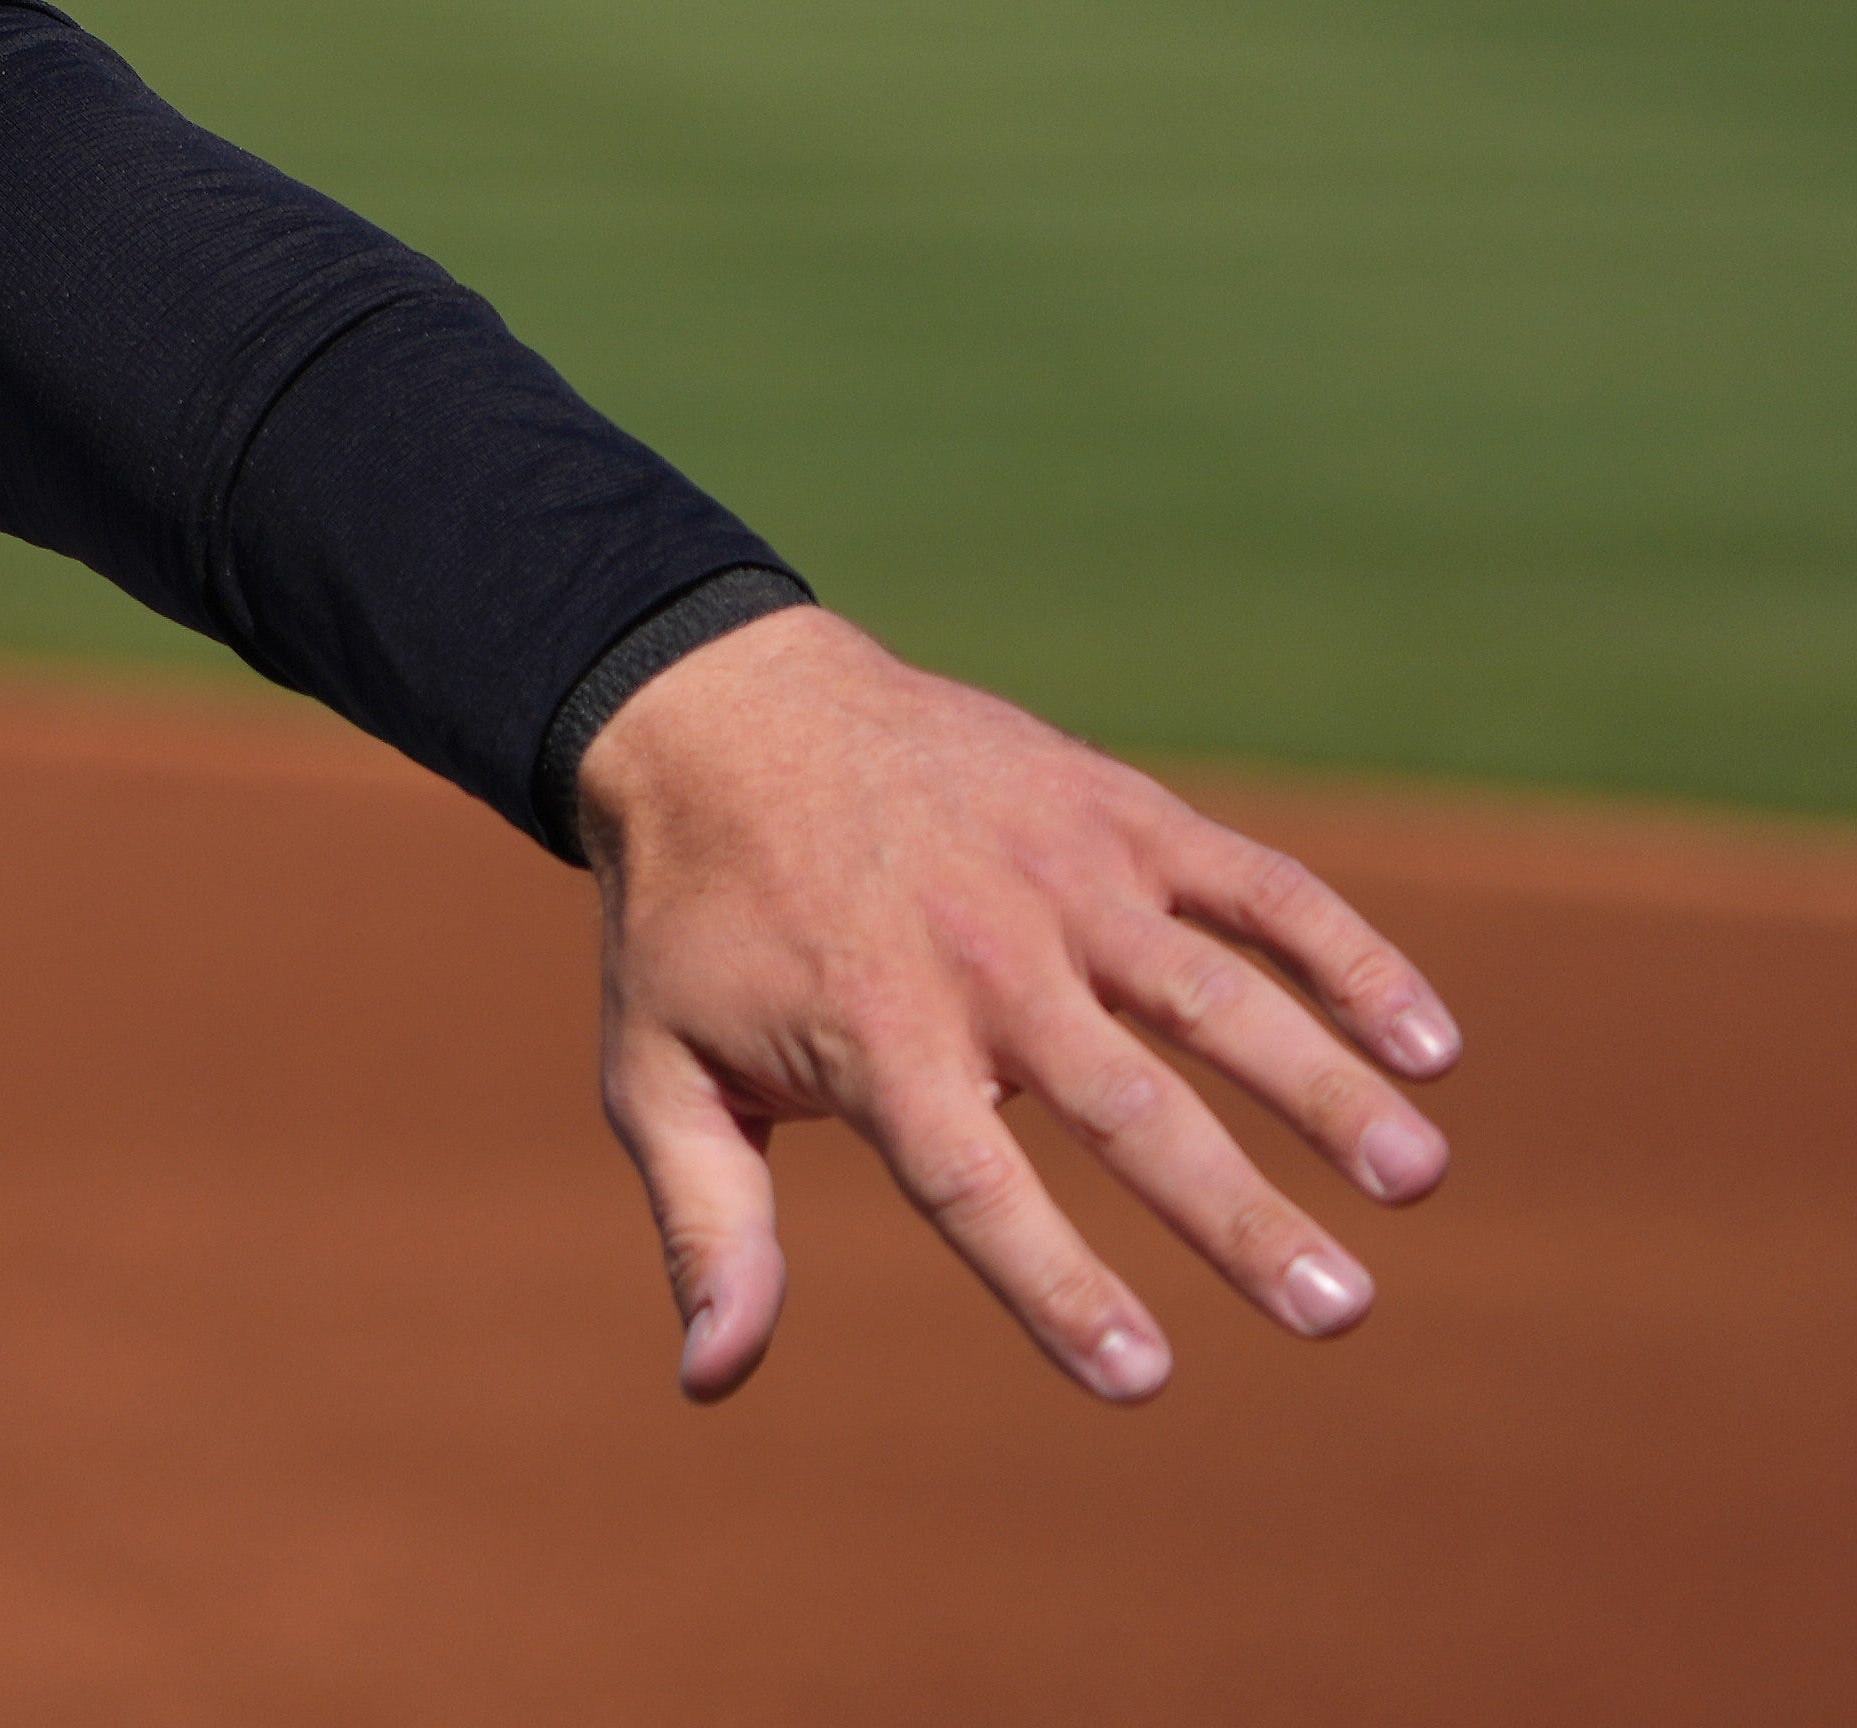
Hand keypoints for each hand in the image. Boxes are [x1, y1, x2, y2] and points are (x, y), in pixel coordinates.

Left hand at [573, 606, 1461, 1403]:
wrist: (716, 707)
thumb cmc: (695, 920)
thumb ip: (708, 1227)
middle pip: (1124, 1104)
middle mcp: (980, 957)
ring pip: (1213, 992)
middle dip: (1236, 1212)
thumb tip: (710, 1383)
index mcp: (873, 1037)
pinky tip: (1434, 1041)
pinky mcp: (1117, 811)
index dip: (1052, 1281)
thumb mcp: (656, 1071)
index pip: (976, 1184)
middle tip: (1338, 1310)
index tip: (1140, 1376)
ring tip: (1416, 1178)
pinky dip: (1348, 953)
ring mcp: (1060, 875)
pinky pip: (1254, 884)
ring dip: (1323, 1085)